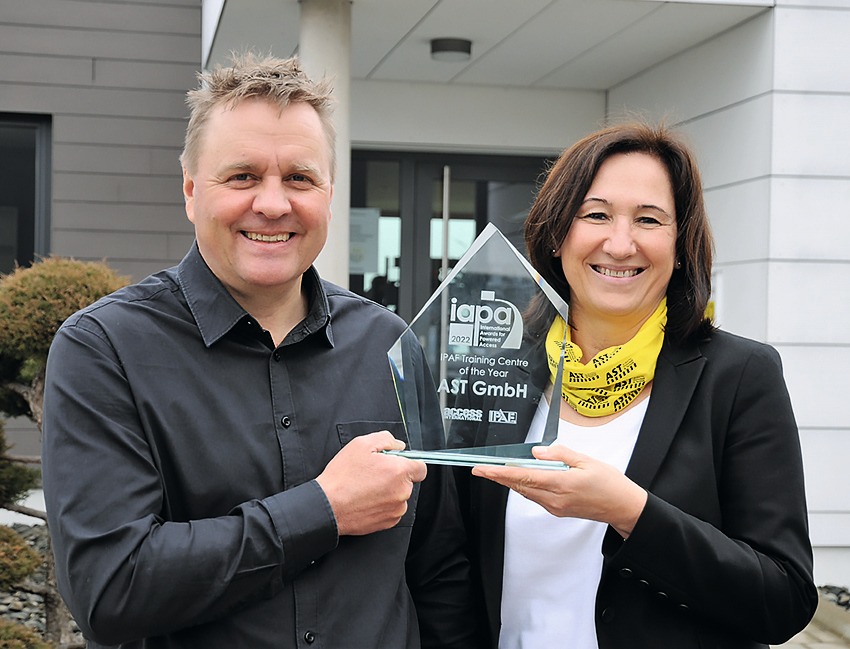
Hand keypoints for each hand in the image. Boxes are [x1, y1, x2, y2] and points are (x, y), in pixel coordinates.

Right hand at [316, 431, 426, 535]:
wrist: (327, 506)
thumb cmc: (342, 477)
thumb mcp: (361, 444)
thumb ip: (386, 439)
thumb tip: (399, 446)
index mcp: (399, 471)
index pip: (421, 467)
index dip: (409, 462)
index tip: (397, 463)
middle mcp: (402, 492)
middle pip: (408, 481)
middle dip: (395, 476)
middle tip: (374, 473)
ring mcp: (396, 509)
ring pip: (400, 496)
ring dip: (389, 491)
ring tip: (367, 487)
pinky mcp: (388, 522)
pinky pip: (392, 509)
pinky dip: (383, 504)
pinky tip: (367, 499)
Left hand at [471, 444, 647, 538]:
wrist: (623, 507)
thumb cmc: (610, 483)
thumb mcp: (587, 461)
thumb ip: (560, 454)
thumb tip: (537, 452)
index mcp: (562, 484)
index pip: (523, 476)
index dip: (500, 472)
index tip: (483, 468)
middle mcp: (555, 498)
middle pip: (519, 486)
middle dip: (498, 477)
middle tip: (479, 468)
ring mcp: (555, 507)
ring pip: (525, 492)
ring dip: (510, 481)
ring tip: (495, 471)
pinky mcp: (558, 510)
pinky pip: (535, 497)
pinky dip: (524, 486)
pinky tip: (520, 478)